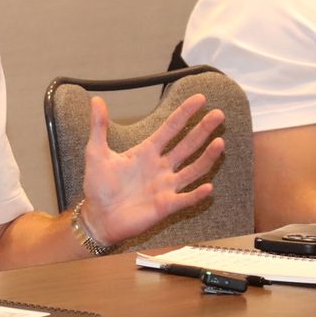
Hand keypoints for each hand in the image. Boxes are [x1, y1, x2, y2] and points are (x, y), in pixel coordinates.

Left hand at [80, 94, 226, 245]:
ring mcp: (165, 186)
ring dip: (206, 158)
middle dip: (203, 130)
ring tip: (220, 143)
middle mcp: (161, 167)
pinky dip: (197, 194)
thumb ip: (98, 127)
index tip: (200, 98)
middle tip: (219, 114)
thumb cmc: (98, 187)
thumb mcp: (96, 153)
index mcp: (147, 152)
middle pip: (187, 145)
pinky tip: (208, 187)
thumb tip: (96, 100)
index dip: (185, 113)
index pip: (170, 128)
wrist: (98, 218)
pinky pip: (185, 199)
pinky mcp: (166, 206)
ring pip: (192, 169)